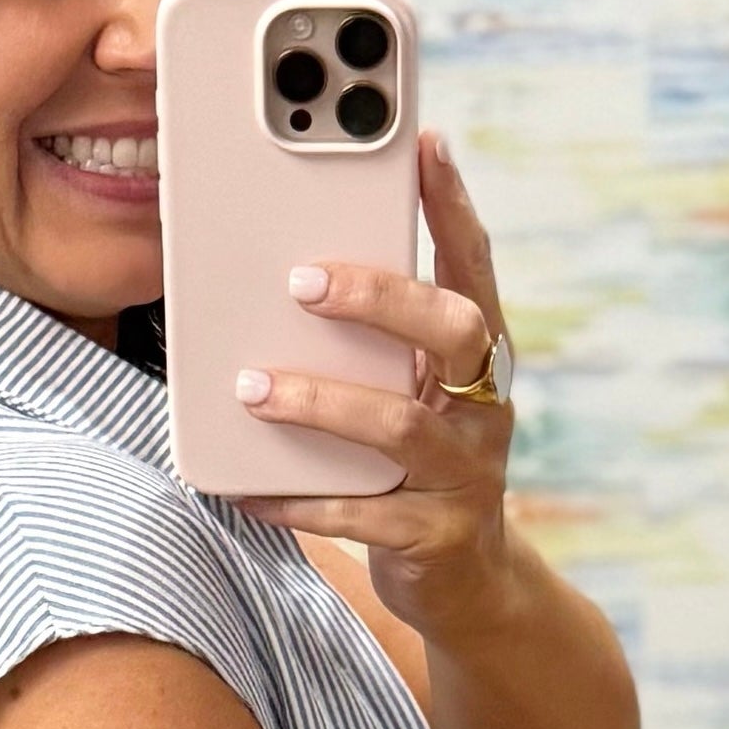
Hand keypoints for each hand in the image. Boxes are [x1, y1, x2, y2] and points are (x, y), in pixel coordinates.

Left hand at [234, 131, 520, 640]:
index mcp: (479, 358)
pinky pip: (359, 514)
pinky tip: (243, 489)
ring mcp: (466, 474)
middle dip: (380, 297)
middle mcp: (485, 407)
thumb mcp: (410, 394)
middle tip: (301, 281)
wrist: (467, 585)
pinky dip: (296, 499)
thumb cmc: (417, 467)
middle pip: (454, 330)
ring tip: (252, 387)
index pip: (474, 265)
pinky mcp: (435, 538)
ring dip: (320, 401)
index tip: (424, 143)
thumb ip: (376, 342)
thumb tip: (288, 267)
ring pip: (400, 424)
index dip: (454, 204)